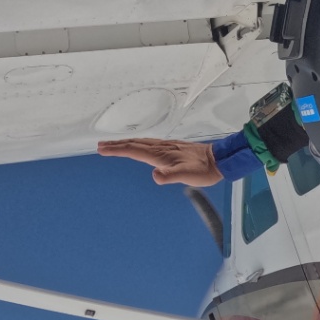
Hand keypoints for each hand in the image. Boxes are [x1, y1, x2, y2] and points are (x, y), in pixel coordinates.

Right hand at [98, 138, 220, 186]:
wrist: (218, 160)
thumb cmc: (203, 170)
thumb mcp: (187, 176)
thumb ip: (170, 176)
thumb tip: (155, 176)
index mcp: (161, 155)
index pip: (134, 151)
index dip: (117, 150)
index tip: (102, 149)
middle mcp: (162, 148)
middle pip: (134, 144)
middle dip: (116, 145)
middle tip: (100, 146)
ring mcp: (167, 147)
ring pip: (141, 143)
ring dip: (126, 143)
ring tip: (114, 145)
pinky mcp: (172, 148)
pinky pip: (149, 144)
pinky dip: (138, 143)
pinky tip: (139, 146)